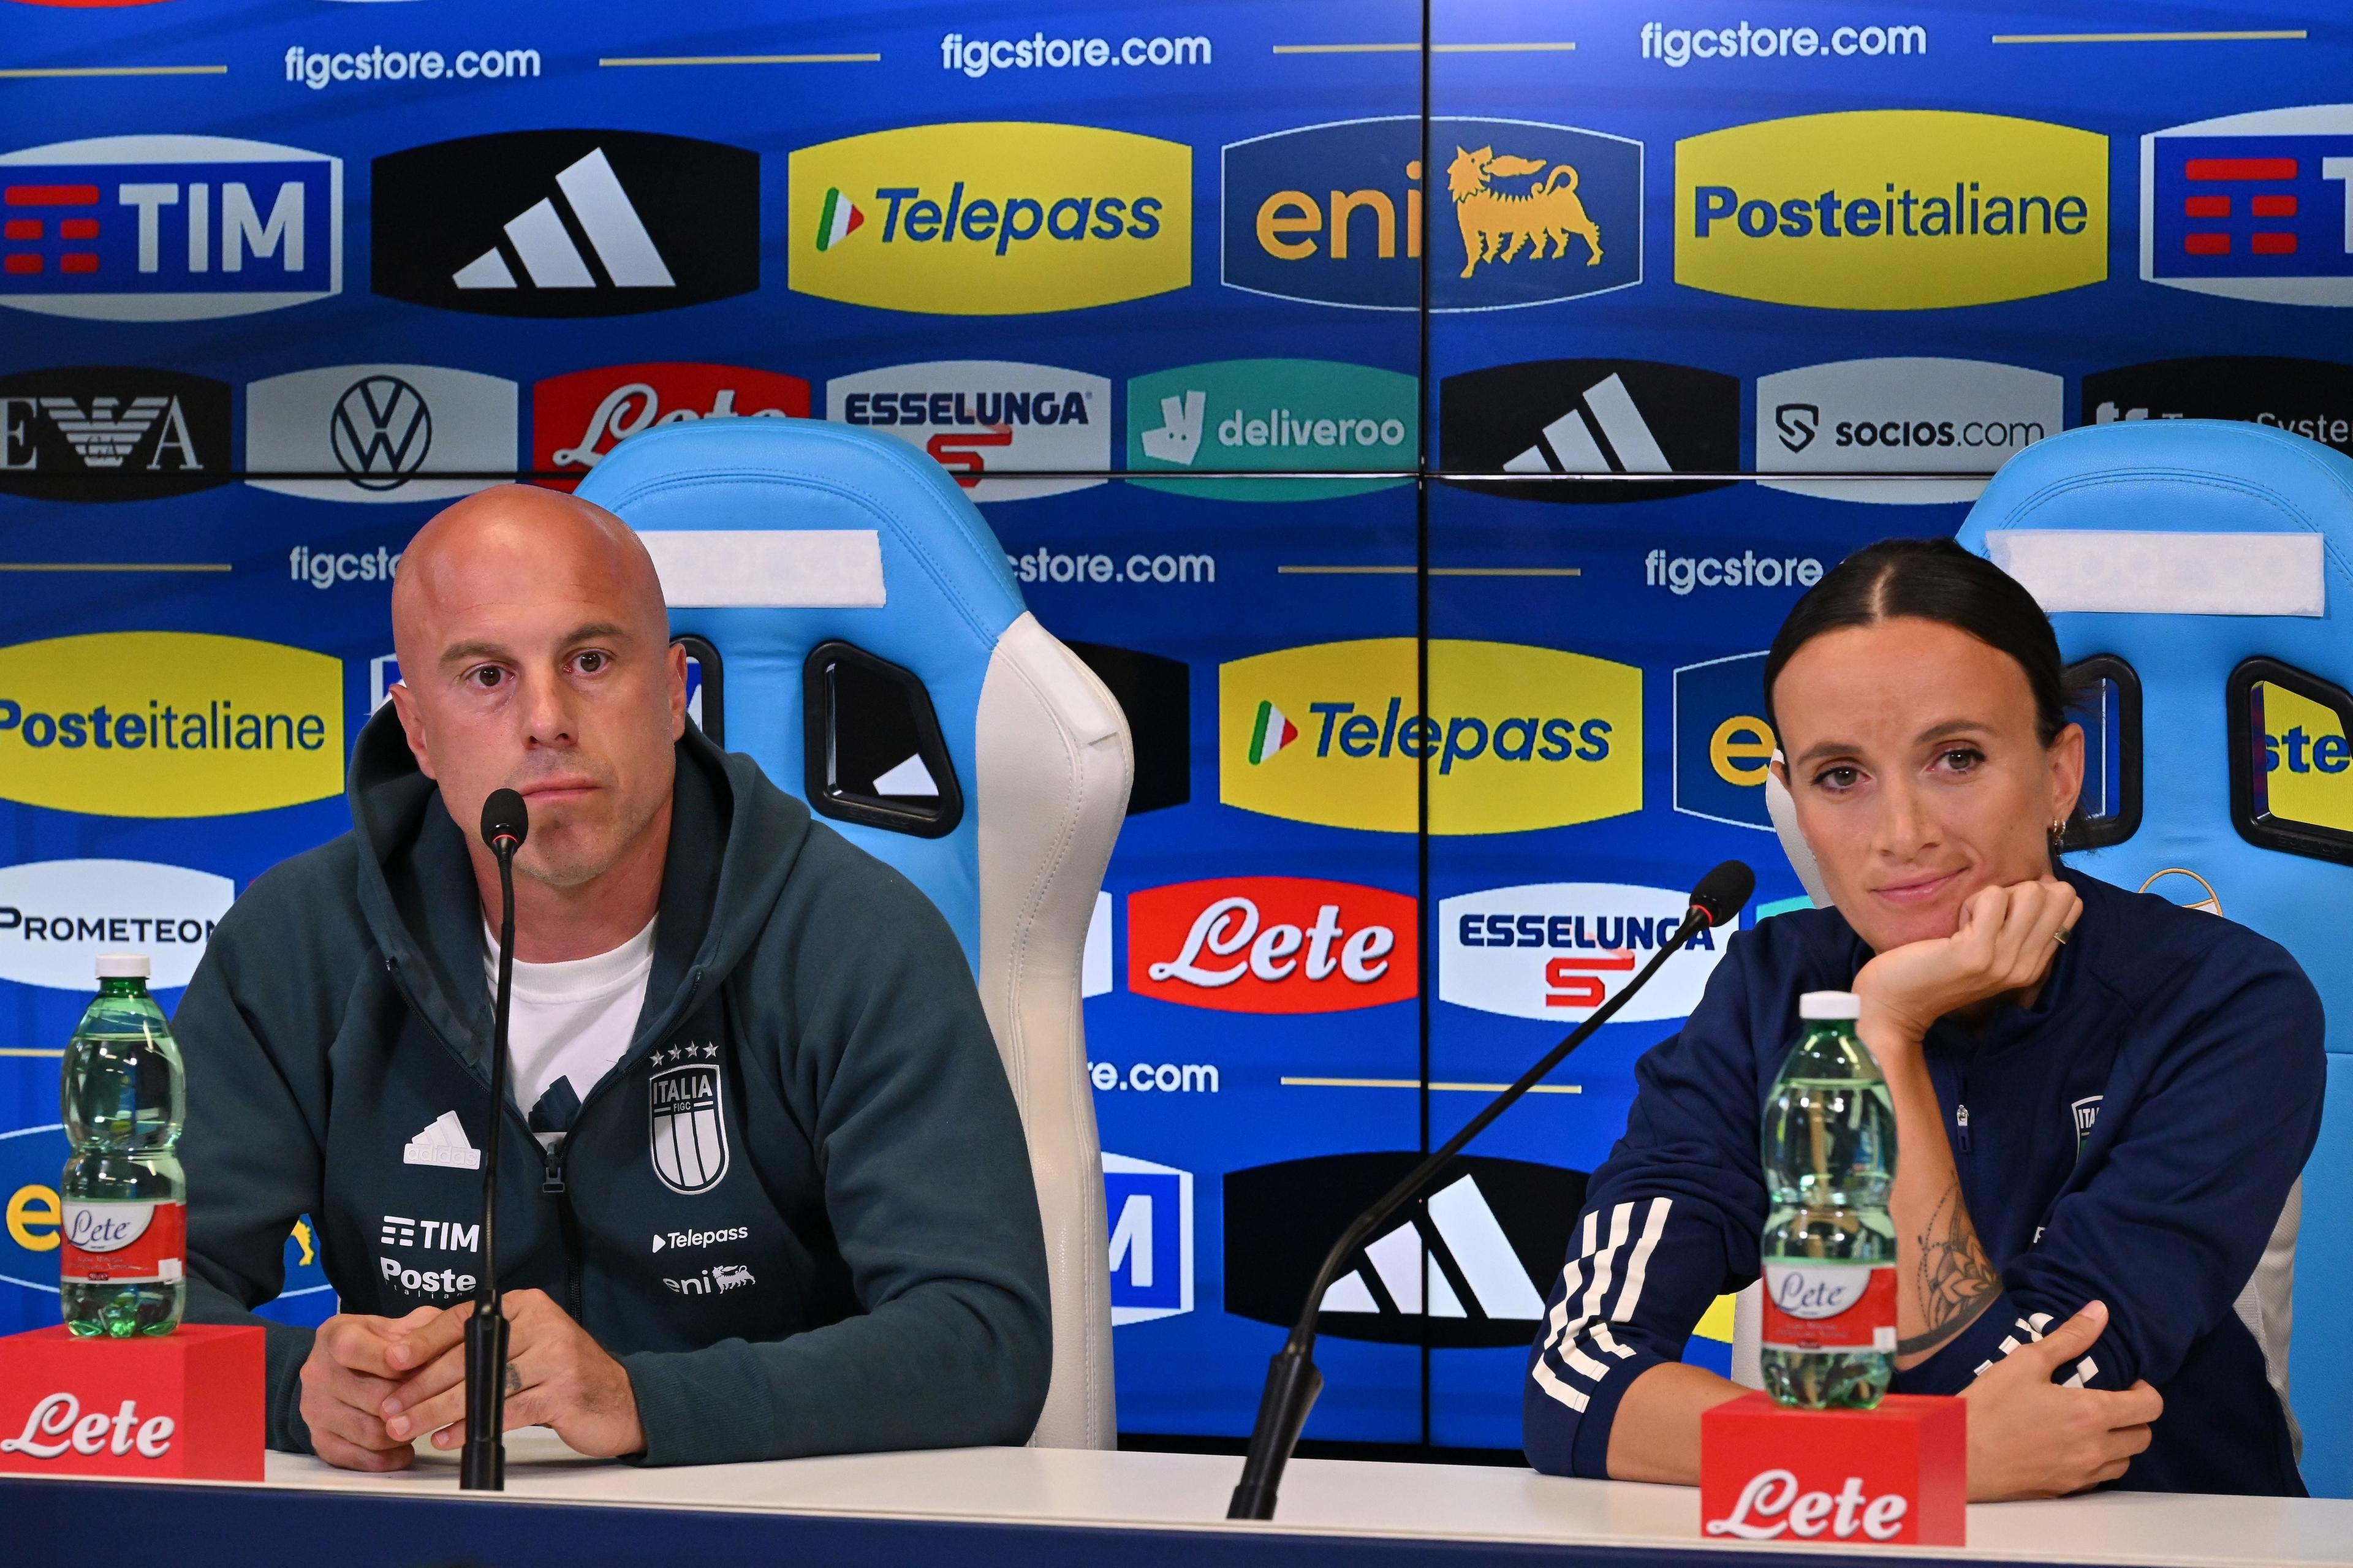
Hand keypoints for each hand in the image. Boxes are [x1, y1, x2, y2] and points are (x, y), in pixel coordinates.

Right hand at [298, 1306, 441, 1470]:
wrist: (340, 1366)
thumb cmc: (379, 1344)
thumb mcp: (400, 1325)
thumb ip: (422, 1330)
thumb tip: (444, 1349)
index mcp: (335, 1336)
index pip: (354, 1349)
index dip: (390, 1362)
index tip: (420, 1368)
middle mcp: (318, 1373)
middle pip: (372, 1398)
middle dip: (411, 1402)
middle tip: (433, 1401)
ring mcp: (315, 1410)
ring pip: (370, 1433)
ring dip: (403, 1432)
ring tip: (420, 1422)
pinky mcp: (319, 1440)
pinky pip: (358, 1458)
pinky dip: (387, 1458)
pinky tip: (404, 1448)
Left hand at [377, 1289, 644, 1458]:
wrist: (619, 1400)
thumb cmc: (562, 1374)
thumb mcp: (525, 1346)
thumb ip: (481, 1345)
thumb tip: (416, 1355)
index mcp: (527, 1306)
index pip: (464, 1318)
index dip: (424, 1341)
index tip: (390, 1361)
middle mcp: (543, 1325)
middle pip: (469, 1355)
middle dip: (422, 1385)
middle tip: (390, 1407)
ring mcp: (557, 1358)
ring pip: (483, 1385)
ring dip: (438, 1410)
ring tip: (408, 1426)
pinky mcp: (563, 1393)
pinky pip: (505, 1411)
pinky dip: (471, 1427)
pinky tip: (448, 1437)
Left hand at [1854, 878, 2082, 1050]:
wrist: (1894, 1004)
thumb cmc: (1935, 968)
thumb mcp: (1989, 951)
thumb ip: (2018, 927)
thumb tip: (2042, 885)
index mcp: (2035, 964)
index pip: (2071, 905)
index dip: (2036, 893)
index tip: (2002, 913)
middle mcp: (2027, 965)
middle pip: (2059, 893)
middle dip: (2019, 891)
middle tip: (1984, 916)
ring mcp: (2005, 961)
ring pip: (2031, 892)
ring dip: (1993, 896)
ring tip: (1968, 922)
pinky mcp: (1976, 953)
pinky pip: (1993, 897)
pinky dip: (1972, 901)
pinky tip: (1954, 927)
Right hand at [1963, 1301, 2160, 1499]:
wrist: (1958, 1455)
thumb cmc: (1989, 1405)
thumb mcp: (2026, 1361)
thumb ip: (2070, 1337)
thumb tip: (2100, 1311)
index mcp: (2090, 1413)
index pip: (2150, 1407)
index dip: (2147, 1391)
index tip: (2129, 1383)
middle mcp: (2095, 1448)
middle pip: (2144, 1437)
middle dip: (2136, 1417)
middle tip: (2112, 1402)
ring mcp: (2081, 1474)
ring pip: (2126, 1462)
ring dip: (2120, 1442)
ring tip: (2094, 1425)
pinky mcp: (2065, 1491)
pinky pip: (2100, 1479)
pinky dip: (2098, 1462)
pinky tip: (2072, 1446)